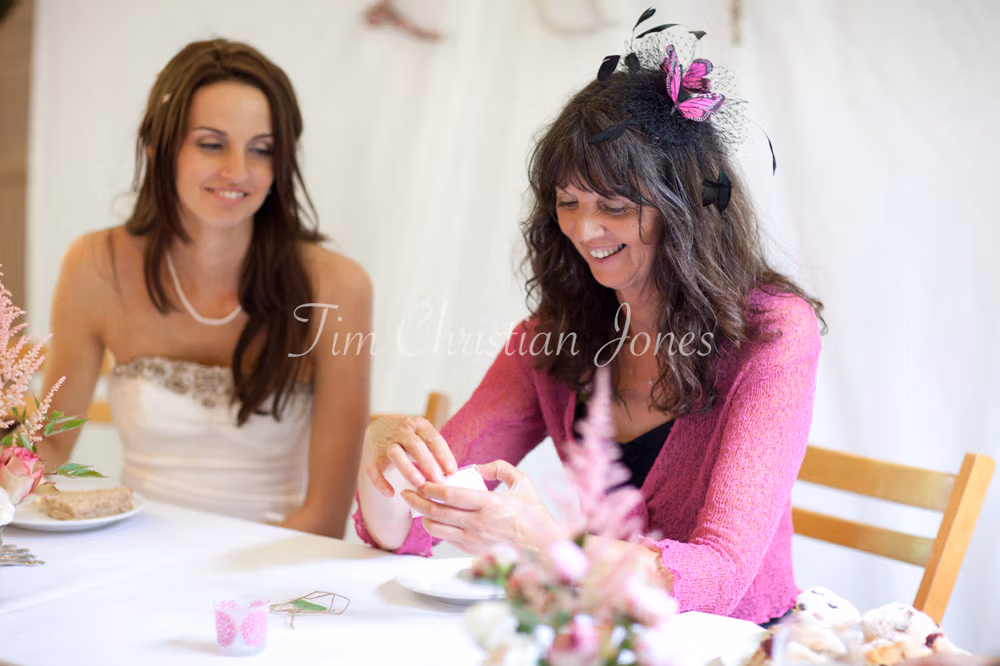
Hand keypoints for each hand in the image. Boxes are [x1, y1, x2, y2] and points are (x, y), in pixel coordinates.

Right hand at [363, 416, 457, 496]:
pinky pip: (374, 470)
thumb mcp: (423, 435)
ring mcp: (385, 443)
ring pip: (395, 454)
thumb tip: (451, 473)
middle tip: (439, 481)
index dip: (443, 455)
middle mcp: (401, 431)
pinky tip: (390, 493)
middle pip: (415, 445)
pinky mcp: (373, 456)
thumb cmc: (409, 437)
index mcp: (418, 424)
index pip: (432, 438)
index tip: (452, 471)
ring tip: (420, 484)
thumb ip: (435, 450)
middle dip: (428, 464)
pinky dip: (381, 482)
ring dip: (408, 469)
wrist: (378, 429)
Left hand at [400, 460, 566, 553]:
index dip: (431, 488)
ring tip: (416, 506)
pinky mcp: (473, 552)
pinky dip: (437, 529)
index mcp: (490, 504)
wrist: (543, 549)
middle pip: (437, 512)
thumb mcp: (522, 483)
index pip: (450, 495)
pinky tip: (432, 520)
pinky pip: (447, 539)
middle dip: (417, 500)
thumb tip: (477, 467)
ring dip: (423, 516)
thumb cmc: (534, 515)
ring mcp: (474, 540)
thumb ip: (499, 468)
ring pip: (437, 528)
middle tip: (407, 492)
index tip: (421, 481)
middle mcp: (478, 523)